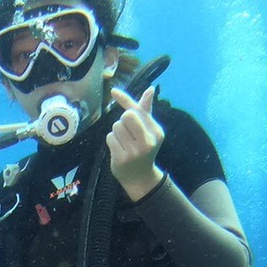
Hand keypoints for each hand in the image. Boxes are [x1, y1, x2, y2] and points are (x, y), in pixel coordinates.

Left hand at [106, 85, 165, 201]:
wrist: (140, 177)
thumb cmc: (143, 148)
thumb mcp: (149, 130)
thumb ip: (146, 110)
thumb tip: (150, 89)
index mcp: (156, 132)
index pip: (137, 110)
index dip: (125, 99)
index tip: (113, 91)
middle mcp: (148, 141)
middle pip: (126, 116)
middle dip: (123, 121)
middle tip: (128, 133)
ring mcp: (134, 152)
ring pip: (116, 127)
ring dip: (117, 133)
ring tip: (124, 143)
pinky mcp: (122, 159)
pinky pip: (110, 138)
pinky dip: (112, 142)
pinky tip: (119, 150)